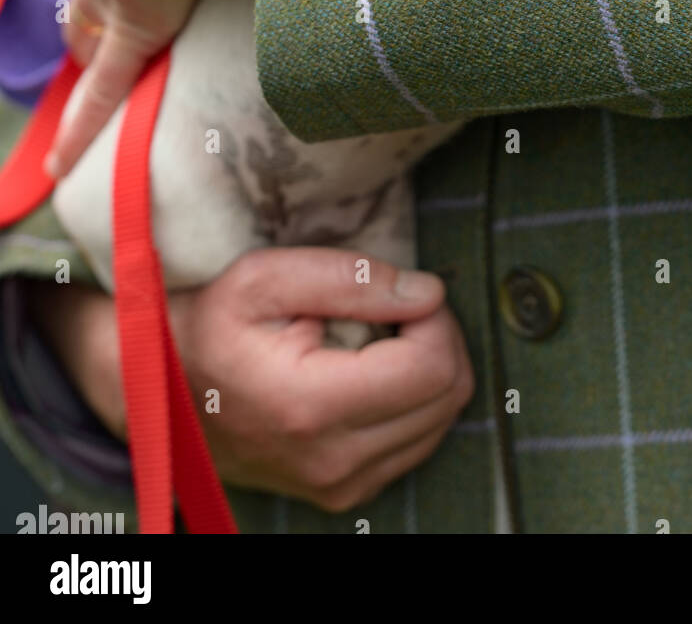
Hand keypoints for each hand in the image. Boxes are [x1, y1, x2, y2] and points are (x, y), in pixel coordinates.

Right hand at [28, 249, 473, 510]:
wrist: (162, 393)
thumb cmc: (211, 325)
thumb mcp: (265, 278)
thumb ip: (351, 279)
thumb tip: (427, 292)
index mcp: (313, 406)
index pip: (434, 366)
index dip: (434, 316)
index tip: (403, 290)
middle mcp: (334, 461)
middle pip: (448, 396)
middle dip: (437, 338)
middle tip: (395, 308)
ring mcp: (341, 486)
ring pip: (441, 420)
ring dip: (428, 369)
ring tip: (379, 338)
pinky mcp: (345, 493)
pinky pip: (418, 442)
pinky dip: (412, 401)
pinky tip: (373, 372)